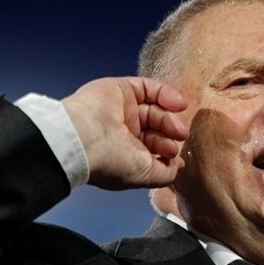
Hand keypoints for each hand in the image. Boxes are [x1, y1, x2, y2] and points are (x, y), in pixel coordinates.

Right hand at [61, 77, 187, 189]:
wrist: (84, 140)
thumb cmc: (110, 162)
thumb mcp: (146, 176)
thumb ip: (166, 174)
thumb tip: (178, 165)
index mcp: (125, 154)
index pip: (153, 149)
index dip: (168, 151)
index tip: (175, 156)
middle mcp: (122, 132)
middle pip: (156, 128)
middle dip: (170, 134)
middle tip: (179, 138)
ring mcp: (122, 110)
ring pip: (154, 109)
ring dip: (170, 118)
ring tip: (178, 128)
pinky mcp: (120, 90)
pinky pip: (148, 88)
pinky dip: (166, 94)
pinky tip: (178, 104)